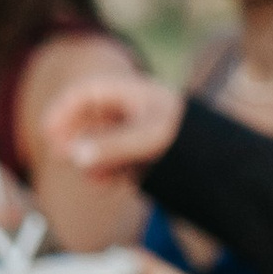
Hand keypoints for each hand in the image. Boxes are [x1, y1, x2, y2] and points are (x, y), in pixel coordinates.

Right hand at [43, 68, 184, 177]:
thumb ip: (114, 146)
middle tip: (59, 156)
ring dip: (90, 155)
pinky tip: (101, 181)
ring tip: (88, 175)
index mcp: (131, 92)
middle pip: (90, 117)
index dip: (64, 110)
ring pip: (102, 140)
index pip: (86, 93)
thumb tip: (76, 155)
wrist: (224, 159)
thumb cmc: (190, 137)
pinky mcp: (145, 153)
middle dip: (73, 135)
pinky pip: (117, 157)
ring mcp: (137, 130)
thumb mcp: (150, 138)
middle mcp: (131, 109)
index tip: (48, 132)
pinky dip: (107, 168)